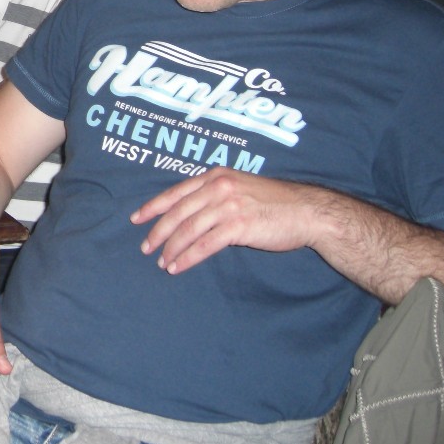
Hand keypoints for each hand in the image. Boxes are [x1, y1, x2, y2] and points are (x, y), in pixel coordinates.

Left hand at [130, 168, 325, 274]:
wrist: (307, 210)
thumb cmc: (274, 202)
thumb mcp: (240, 187)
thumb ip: (215, 193)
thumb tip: (190, 211)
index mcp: (215, 176)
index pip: (175, 192)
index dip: (153, 206)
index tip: (136, 219)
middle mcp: (218, 187)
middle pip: (177, 212)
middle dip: (158, 232)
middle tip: (145, 247)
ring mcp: (228, 206)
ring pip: (188, 230)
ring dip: (171, 248)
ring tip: (162, 262)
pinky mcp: (238, 226)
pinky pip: (205, 245)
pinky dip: (188, 257)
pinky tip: (178, 266)